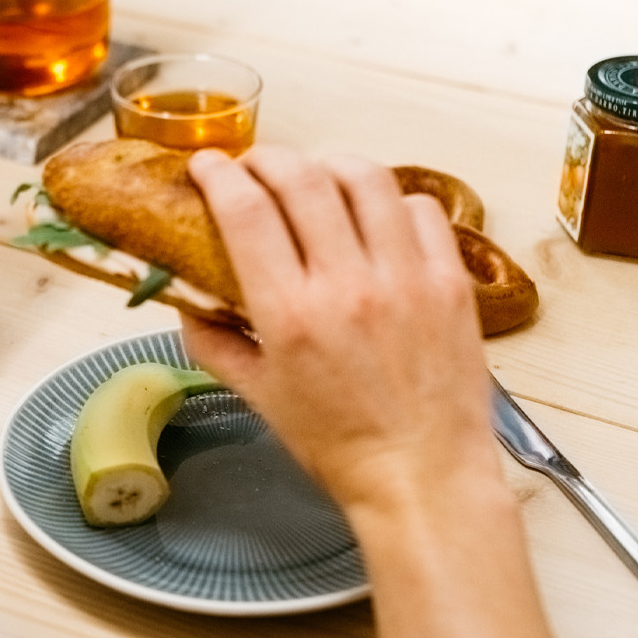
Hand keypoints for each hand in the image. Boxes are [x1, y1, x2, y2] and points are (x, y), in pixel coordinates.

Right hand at [181, 146, 491, 509]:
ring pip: (366, 178)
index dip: (219, 174)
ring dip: (329, 164)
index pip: (246, 211)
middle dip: (267, 158)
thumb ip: (215, 343)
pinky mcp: (450, 282)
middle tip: (254, 166)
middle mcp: (348, 285)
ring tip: (315, 176)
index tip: (207, 166)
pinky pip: (421, 209)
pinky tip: (374, 216)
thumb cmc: (340, 446)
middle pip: (302, 178)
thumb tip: (187, 302)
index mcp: (290, 315)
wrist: (422, 478)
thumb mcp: (259, 397)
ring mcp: (406, 278)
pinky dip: (390, 199)